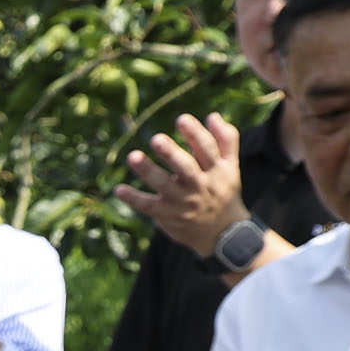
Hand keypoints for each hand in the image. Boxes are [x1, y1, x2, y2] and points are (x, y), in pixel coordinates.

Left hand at [114, 112, 249, 254]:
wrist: (222, 234)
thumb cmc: (222, 192)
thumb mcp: (231, 167)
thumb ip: (226, 140)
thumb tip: (213, 116)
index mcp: (217, 170)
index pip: (207, 149)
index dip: (195, 134)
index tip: (181, 119)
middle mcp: (200, 185)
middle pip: (186, 168)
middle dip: (171, 153)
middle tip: (156, 139)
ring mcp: (182, 202)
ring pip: (164, 185)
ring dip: (148, 171)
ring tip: (133, 156)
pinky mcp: (167, 215)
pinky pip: (148, 206)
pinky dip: (133, 199)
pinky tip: (118, 190)